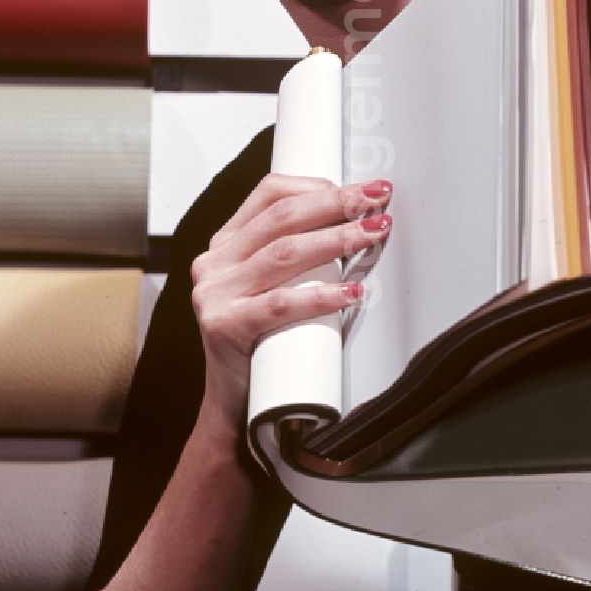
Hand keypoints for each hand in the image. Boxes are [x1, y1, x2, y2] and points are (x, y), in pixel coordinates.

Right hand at [190, 174, 391, 423]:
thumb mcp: (270, 285)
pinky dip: (321, 295)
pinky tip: (351, 290)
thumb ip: (295, 254)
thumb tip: (356, 221)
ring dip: (337, 240)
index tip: (360, 189)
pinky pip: (281, 304)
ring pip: (284, 253)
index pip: (269, 193)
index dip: (317, 185)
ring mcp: (215, 293)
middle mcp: (214, 262)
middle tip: (375, 202)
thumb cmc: (261, 340)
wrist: (233, 405)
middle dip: (335, 204)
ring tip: (372, 234)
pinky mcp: (224, 326)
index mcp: (225, 243)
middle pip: (282, 218)